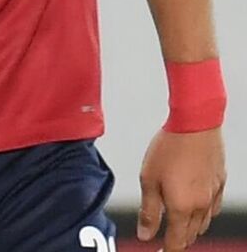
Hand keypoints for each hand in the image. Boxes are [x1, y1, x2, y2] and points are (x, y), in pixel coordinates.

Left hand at [137, 126, 225, 250]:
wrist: (195, 126)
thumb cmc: (169, 148)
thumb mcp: (148, 179)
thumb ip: (148, 211)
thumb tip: (145, 234)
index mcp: (181, 207)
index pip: (176, 240)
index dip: (168, 249)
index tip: (160, 251)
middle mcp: (201, 205)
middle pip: (190, 234)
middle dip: (178, 240)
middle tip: (166, 240)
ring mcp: (213, 195)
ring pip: (203, 223)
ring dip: (190, 229)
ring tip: (177, 226)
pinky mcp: (220, 184)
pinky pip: (213, 209)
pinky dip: (203, 215)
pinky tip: (196, 210)